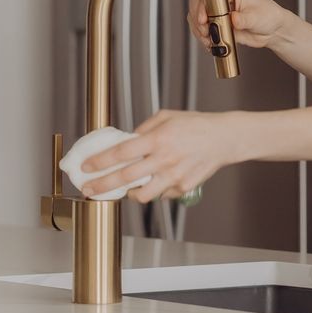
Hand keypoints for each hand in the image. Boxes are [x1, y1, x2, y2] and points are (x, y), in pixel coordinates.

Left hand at [78, 111, 234, 203]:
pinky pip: (162, 194)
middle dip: (101, 185)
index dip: (99, 161)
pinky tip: (159, 180)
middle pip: (125, 177)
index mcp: (158, 139)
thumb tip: (127, 140)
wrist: (225, 139)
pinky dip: (156, 190)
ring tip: (126, 190)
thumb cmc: (196, 125)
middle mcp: (164, 159)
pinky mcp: (184, 188)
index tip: (86, 167)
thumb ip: (144, 129)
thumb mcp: (167, 116)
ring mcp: (174, 176)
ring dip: (129, 194)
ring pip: (142, 195)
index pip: (120, 153)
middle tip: (88, 189)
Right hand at [189, 0, 287, 51]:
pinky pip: (202, 29)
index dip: (202, 6)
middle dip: (198, 20)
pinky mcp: (216, 24)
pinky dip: (203, 37)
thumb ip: (244, 19)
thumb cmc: (267, 15)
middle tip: (206, 32)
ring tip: (209, 40)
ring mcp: (216, 12)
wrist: (272, 30)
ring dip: (199, 31)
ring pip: (196, 18)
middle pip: (197, 5)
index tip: (204, 19)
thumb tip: (233, 19)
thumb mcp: (256, 17)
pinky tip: (211, 44)